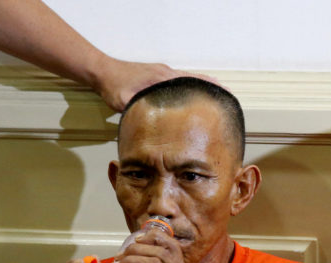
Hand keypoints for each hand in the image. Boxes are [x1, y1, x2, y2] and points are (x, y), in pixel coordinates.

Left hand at [91, 57, 216, 111]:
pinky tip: (194, 92)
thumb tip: (151, 125)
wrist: (102, 71)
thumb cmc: (113, 86)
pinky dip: (191, 84)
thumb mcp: (125, 101)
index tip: (224, 95)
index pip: (190, 82)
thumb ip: (138, 110)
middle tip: (228, 96)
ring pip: (188, 78)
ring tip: (218, 94)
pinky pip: (180, 79)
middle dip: (212, 87)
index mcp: (161, 78)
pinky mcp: (157, 73)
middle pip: (194, 79)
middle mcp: (165, 72)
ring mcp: (162, 72)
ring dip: (203, 85)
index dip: (208, 89)